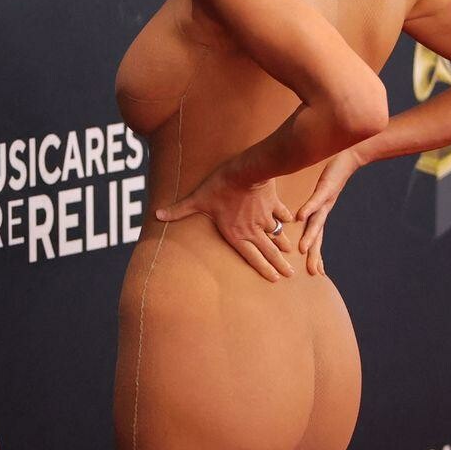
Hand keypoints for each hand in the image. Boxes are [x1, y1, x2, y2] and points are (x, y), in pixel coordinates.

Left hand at [156, 170, 294, 281]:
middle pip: (269, 251)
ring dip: (284, 244)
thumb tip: (157, 214)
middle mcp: (253, 230)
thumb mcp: (197, 199)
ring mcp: (265, 218)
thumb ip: (179, 210)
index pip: (252, 257)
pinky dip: (287, 218)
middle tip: (289, 274)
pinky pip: (282, 214)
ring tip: (291, 252)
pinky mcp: (274, 204)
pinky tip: (293, 221)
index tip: (274, 279)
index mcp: (237, 234)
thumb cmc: (220, 187)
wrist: (246, 170)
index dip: (263, 269)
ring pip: (277, 234)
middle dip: (280, 264)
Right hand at [294, 147, 363, 274]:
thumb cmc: (335, 173)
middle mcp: (324, 211)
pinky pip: (315, 199)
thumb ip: (312, 205)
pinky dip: (308, 208)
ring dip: (310, 236)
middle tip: (312, 272)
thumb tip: (303, 215)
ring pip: (316, 221)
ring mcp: (325, 200)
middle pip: (318, 236)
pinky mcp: (325, 187)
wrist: (352, 156)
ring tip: (303, 250)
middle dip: (315, 254)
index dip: (316, 255)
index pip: (318, 238)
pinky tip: (299, 218)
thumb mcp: (322, 193)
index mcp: (322, 214)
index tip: (316, 272)